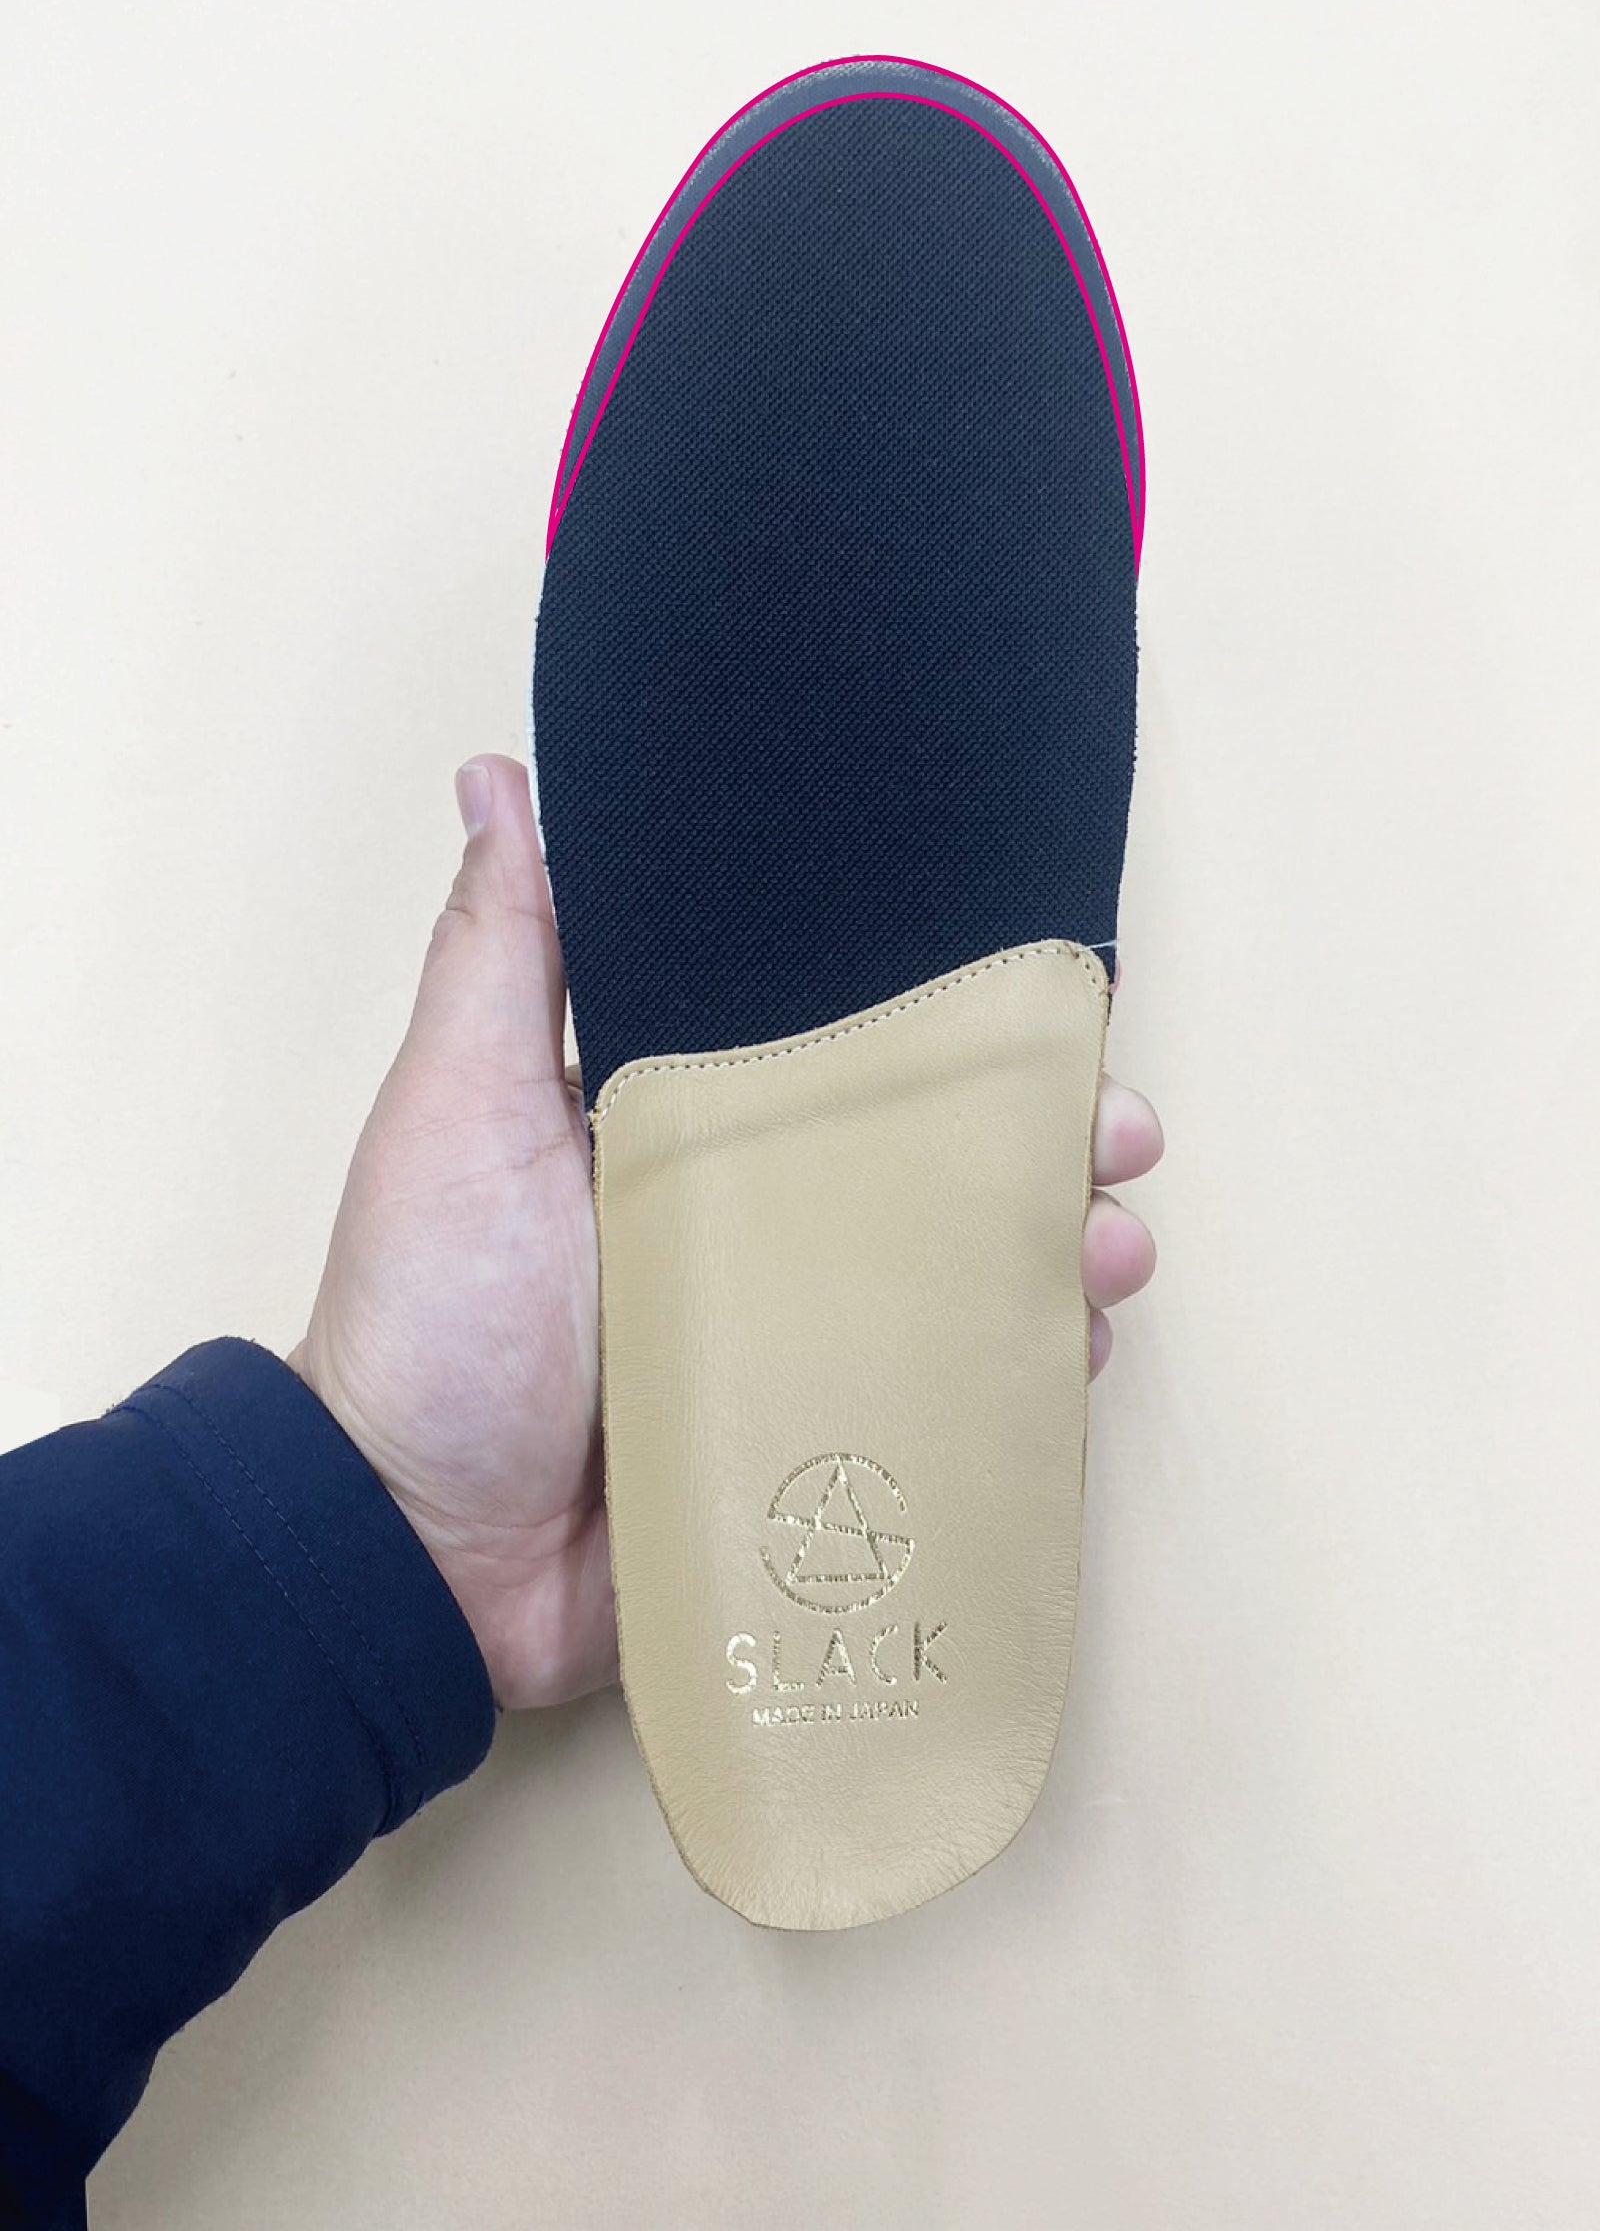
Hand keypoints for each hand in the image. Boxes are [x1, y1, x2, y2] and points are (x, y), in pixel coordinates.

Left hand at [290, 755, 1161, 1709]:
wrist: (420, 1549)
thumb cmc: (431, 1311)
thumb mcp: (460, 1103)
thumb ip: (503, 948)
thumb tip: (499, 775)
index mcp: (691, 1125)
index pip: (850, 1047)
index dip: (951, 1018)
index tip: (1041, 992)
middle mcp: (760, 1220)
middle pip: (936, 1154)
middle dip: (1046, 1131)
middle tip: (1114, 1129)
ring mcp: (799, 1335)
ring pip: (965, 1271)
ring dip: (1060, 1246)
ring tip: (1110, 1245)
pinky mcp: (822, 1443)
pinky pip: (950, 1395)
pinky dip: (1024, 1371)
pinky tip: (1076, 1348)